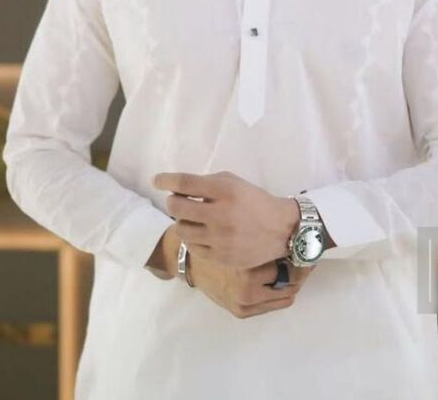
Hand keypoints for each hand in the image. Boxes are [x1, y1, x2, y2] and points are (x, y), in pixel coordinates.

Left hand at [152, 170, 300, 268]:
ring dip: (182, 222)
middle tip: (178, 202)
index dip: (166, 180)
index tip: (156, 181)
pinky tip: (202, 233)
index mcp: (224, 191)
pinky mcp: (221, 257)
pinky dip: (193, 238)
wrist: (281, 229)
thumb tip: (177, 189)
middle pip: (176, 207)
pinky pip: (193, 247)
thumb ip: (206, 183)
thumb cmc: (253, 201)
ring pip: (181, 229)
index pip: (185, 183)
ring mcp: (220, 238)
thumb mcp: (234, 182)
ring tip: (192, 219)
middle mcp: (220, 214)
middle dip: (173, 202)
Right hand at [188, 247, 317, 319]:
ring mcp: (244, 303)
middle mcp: (247, 288)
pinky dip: (280, 293)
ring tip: (293, 269)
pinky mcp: (241, 312)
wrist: (191, 261)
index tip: (310, 247)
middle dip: (299, 270)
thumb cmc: (219, 240)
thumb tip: (296, 236)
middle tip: (305, 259)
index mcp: (248, 266)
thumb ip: (263, 237)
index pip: (289, 264)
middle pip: (291, 282)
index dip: (301, 253)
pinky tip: (280, 280)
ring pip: (285, 296)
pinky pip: (273, 305)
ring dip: (292, 283)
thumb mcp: (240, 233)